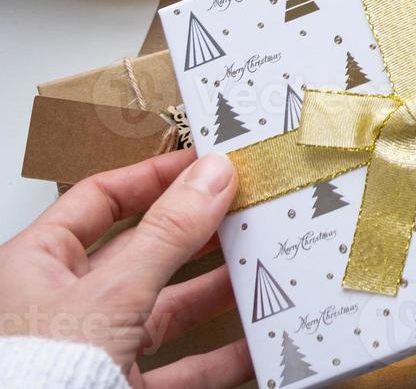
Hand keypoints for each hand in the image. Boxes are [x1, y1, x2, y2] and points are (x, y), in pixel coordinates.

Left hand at [0, 149, 251, 387]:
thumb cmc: (35, 376)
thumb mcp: (111, 293)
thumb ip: (167, 234)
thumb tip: (211, 175)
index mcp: (36, 266)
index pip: (100, 200)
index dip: (154, 177)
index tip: (208, 163)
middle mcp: (64, 306)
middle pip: (144, 253)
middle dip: (200, 233)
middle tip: (249, 208)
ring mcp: (95, 351)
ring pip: (169, 309)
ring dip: (219, 291)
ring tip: (265, 265)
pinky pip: (183, 368)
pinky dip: (224, 355)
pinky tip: (259, 341)